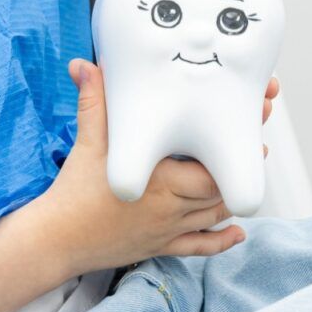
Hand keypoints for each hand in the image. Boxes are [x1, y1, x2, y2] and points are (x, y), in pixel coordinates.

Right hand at [30, 58, 246, 277]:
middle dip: (240, 171)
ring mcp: (166, 231)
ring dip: (233, 199)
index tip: (249, 135)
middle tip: (255, 148)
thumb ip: (92, 101)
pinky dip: (221, 241)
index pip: (209, 171)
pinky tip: (237, 232)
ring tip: (248, 177)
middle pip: (218, 193)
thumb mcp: (87, 142)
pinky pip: (198, 248)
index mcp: (158, 181)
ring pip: (213, 217)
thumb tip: (83, 64)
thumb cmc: (73, 191)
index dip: (234, 154)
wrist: (56, 240)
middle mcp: (169, 208)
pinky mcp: (160, 247)